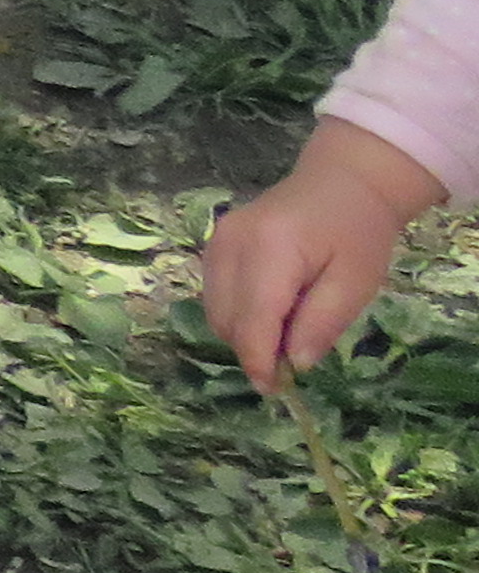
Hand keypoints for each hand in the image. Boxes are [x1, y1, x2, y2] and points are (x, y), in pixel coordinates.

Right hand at [208, 123, 447, 389]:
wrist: (342, 182)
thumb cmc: (357, 232)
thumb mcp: (356, 282)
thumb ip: (323, 323)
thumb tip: (294, 363)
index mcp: (271, 251)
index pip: (252, 319)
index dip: (258, 361)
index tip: (275, 390)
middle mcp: (231, 244)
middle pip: (227, 318)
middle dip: (252, 349)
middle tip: (290, 363)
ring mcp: (217, 240)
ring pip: (214, 309)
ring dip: (243, 334)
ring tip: (282, 335)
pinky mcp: (215, 242)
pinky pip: (215, 293)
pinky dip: (237, 314)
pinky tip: (269, 312)